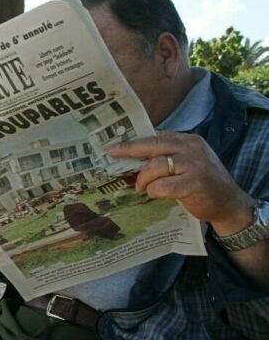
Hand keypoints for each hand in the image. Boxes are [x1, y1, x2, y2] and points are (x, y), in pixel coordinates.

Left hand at [107, 131, 254, 233]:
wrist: (228, 203)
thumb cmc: (202, 183)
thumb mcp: (189, 161)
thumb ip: (169, 154)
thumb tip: (136, 155)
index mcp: (189, 140)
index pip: (157, 136)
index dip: (135, 140)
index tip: (116, 145)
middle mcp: (192, 149)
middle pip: (153, 144)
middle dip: (129, 149)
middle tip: (112, 153)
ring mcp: (194, 166)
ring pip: (156, 165)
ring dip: (143, 178)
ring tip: (141, 187)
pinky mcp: (194, 184)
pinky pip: (163, 186)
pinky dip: (154, 190)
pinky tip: (154, 194)